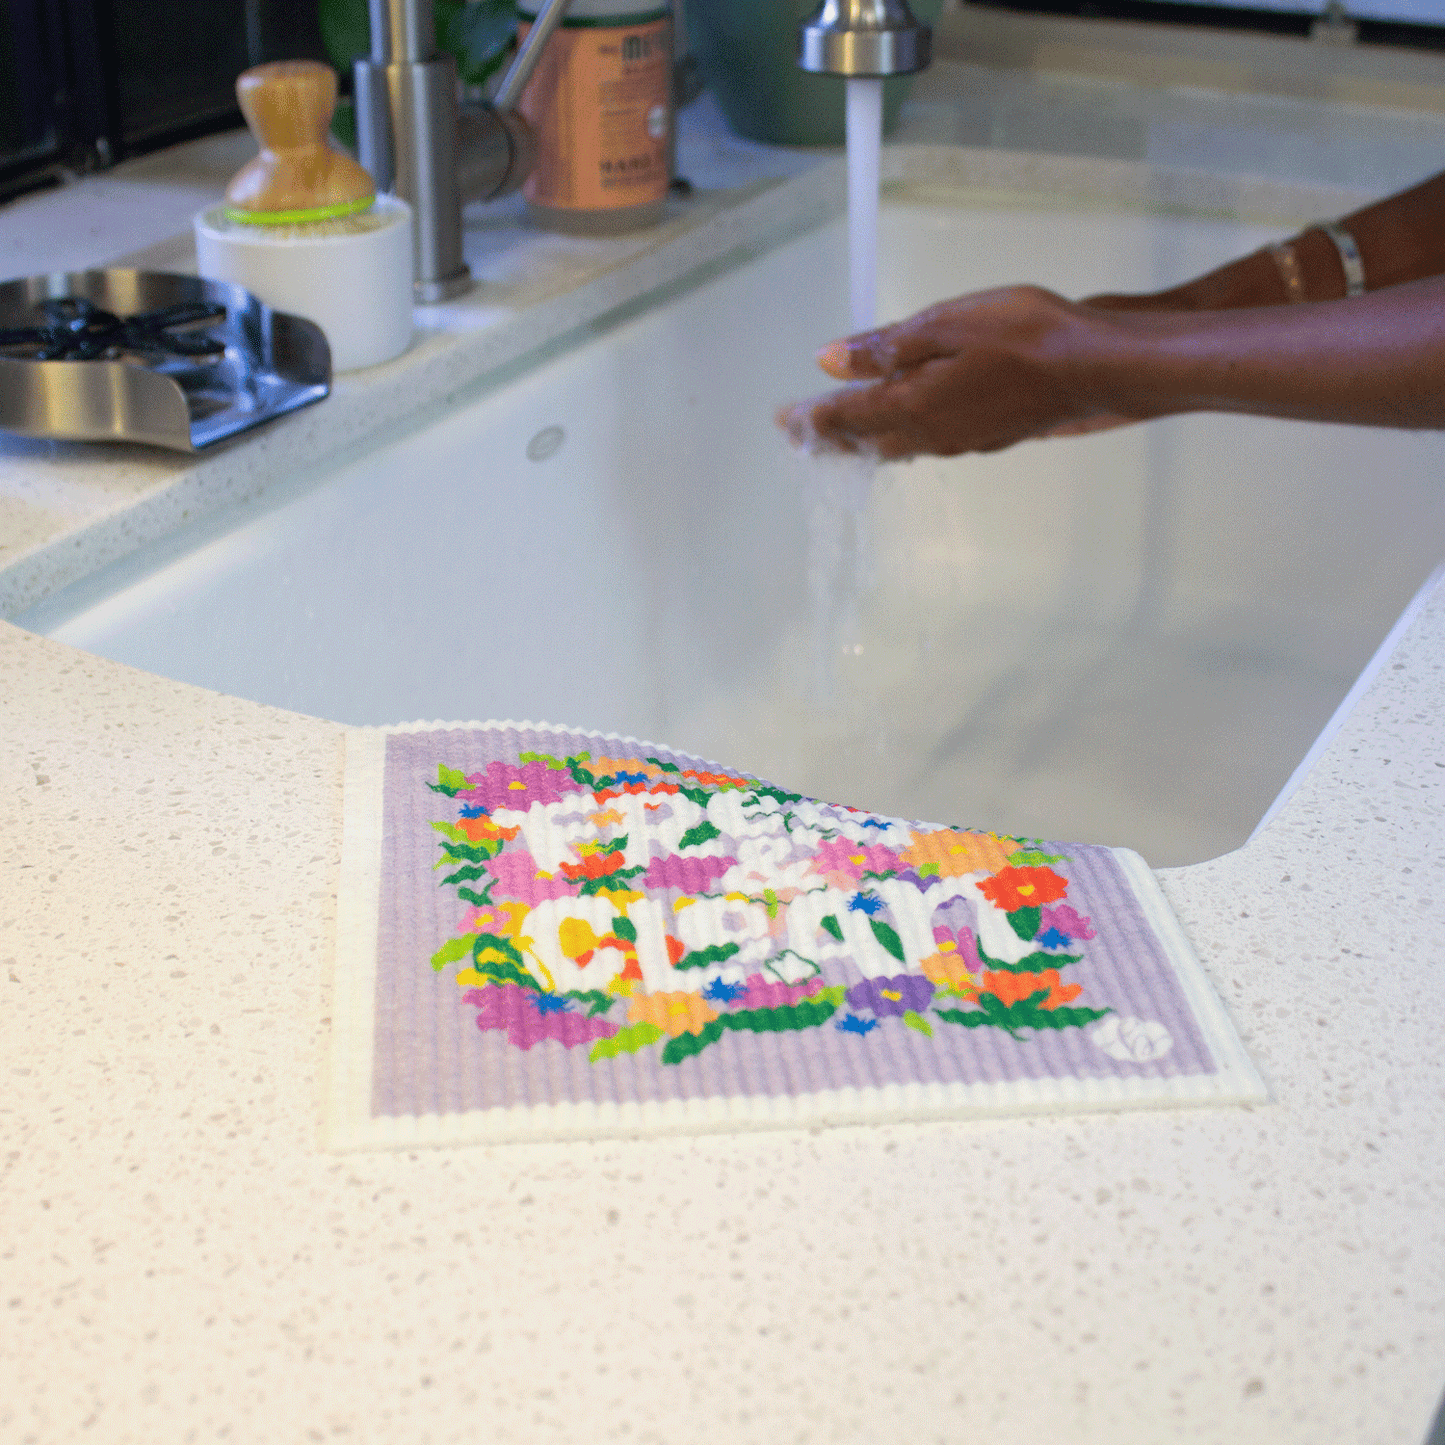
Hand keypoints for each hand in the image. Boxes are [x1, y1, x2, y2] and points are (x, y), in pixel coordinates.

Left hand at [777, 285, 1140, 459]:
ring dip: (860, 441)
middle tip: (796, 434)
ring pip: (893, 446)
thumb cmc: (1024, 337)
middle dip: (826, 436)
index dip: (808, 417)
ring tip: (836, 437)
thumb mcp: (944, 325)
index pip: (843, 415)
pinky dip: (897, 437)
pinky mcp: (984, 439)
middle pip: (862, 440)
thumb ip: (884, 347)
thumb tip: (828, 361)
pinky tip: (899, 431)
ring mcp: (958, 441)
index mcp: (911, 404)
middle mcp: (928, 434)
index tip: (780, 419)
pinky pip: (924, 443)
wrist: (1094, 370)